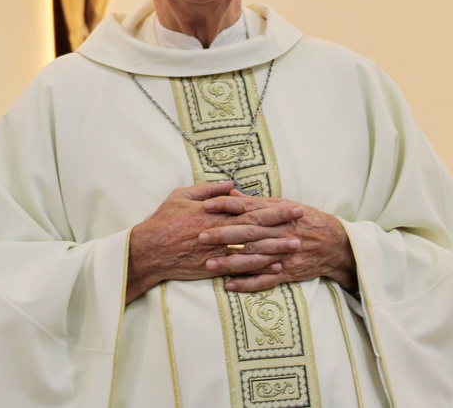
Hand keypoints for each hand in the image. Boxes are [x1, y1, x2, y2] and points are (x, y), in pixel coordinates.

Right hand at [126, 182, 303, 302]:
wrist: (150, 250)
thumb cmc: (164, 220)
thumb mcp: (182, 195)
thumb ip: (208, 190)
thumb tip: (231, 185)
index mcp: (215, 212)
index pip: (250, 209)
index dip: (272, 208)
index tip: (291, 205)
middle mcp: (220, 231)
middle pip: (257, 227)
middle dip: (281, 223)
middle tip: (302, 220)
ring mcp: (219, 251)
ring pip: (254, 249)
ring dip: (277, 247)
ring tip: (296, 245)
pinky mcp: (215, 267)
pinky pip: (242, 268)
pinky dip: (260, 268)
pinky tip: (276, 267)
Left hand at [199, 193, 356, 292]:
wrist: (335, 244)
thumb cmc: (306, 221)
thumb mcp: (284, 205)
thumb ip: (256, 202)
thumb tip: (230, 192)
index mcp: (277, 214)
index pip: (247, 208)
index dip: (226, 206)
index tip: (205, 205)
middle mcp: (279, 233)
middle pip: (247, 234)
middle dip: (223, 235)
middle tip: (200, 236)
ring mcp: (283, 254)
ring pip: (254, 259)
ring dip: (230, 262)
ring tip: (208, 264)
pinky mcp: (288, 272)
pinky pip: (266, 280)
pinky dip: (248, 284)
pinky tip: (229, 285)